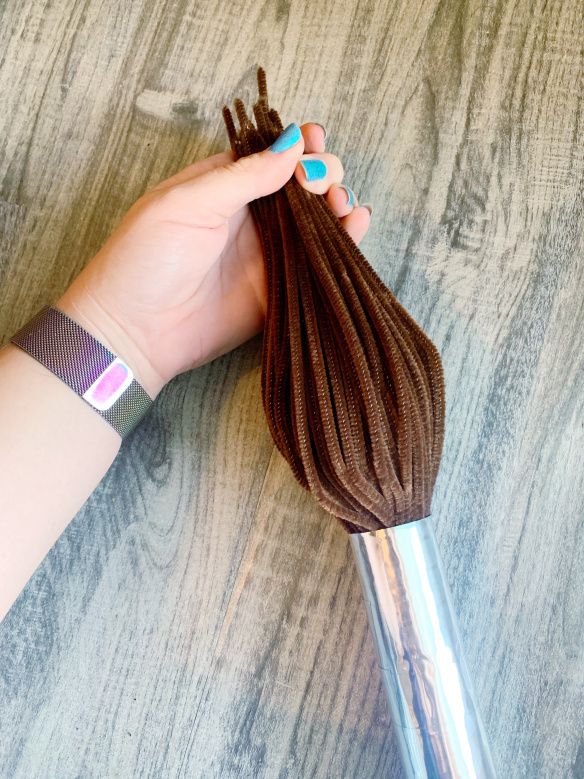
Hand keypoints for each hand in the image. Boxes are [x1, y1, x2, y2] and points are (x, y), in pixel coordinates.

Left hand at [57, 122, 371, 398]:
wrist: (134, 332)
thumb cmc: (145, 259)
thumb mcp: (187, 203)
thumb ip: (242, 177)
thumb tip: (292, 146)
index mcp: (222, 186)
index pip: (271, 156)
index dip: (297, 146)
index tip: (313, 142)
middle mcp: (249, 216)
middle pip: (300, 186)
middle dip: (322, 174)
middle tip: (321, 184)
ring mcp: (266, 254)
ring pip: (315, 223)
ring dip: (336, 206)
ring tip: (343, 204)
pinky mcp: (279, 289)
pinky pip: (317, 263)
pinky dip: (342, 244)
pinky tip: (356, 225)